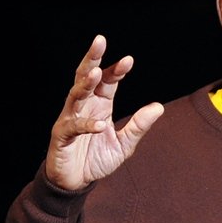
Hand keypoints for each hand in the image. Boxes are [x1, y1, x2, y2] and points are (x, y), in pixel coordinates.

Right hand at [45, 35, 164, 189]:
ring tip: (94, 73)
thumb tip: (159, 107)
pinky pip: (74, 127)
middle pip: (86, 77)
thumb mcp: (124, 144)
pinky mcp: (62, 136)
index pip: (107, 81)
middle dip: (92, 59)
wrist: (76, 182)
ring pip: (75, 95)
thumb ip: (139, 126)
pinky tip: (100, 124)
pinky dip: (87, 125)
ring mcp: (70, 119)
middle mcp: (84, 107)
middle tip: (99, 40)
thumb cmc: (97, 160)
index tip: (128, 60)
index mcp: (100, 105)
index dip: (116, 70)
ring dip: (84, 84)